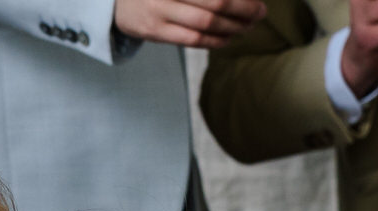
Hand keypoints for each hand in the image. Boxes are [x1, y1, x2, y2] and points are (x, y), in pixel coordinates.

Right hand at [114, 0, 267, 46]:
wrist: (117, 0)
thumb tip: (242, 0)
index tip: (258, 2)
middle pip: (216, 3)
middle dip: (244, 10)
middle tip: (260, 14)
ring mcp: (158, 11)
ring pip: (206, 23)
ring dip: (231, 28)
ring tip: (246, 28)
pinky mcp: (153, 31)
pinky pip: (191, 39)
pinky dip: (213, 40)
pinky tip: (226, 39)